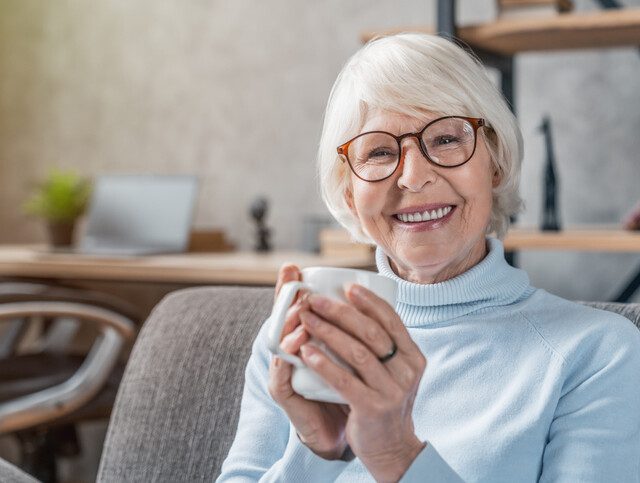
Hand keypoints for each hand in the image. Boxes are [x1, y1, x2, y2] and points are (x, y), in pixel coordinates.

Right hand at [267, 264, 348, 458]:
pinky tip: (302, 344)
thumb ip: (354, 332)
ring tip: (302, 310)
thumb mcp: (353, 356)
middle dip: (286, 298)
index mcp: (303, 340)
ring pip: (280, 342)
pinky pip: (284, 372)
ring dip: (289, 323)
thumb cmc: (349, 389)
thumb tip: (370, 299)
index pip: (292, 309)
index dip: (288, 288)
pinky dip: (292, 356)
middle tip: (296, 282)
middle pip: (280, 320)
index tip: (292, 267)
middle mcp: (289, 354)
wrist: (342, 433)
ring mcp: (284, 372)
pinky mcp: (284, 394)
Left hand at [298, 284, 426, 481]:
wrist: (391, 448)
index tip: (347, 287)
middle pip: (371, 332)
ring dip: (327, 332)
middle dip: (340, 312)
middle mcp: (407, 371)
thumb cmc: (384, 400)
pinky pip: (344, 380)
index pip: (391, 320)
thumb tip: (357, 307)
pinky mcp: (372, 408)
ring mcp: (391, 390)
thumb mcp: (395, 371)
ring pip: (357, 352)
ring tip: (306, 319)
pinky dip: (324, 363)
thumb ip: (385, 346)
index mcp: (413, 357)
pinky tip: (306, 351)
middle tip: (314, 300)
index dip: (369, 301)